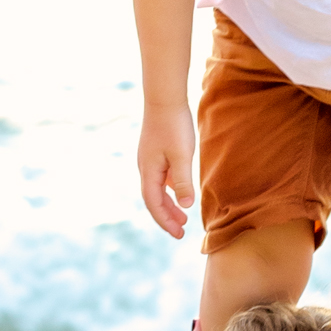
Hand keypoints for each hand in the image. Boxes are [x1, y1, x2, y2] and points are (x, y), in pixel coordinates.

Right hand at [136, 104, 196, 242]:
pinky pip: (161, 178)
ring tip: (182, 216)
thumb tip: (185, 205)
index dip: (166, 221)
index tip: (179, 234)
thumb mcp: (182, 155)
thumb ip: (183, 181)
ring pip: (157, 189)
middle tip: (181, 231)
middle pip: (153, 199)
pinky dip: (170, 189)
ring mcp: (149, 160)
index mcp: (149, 172)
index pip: (154, 204)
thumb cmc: (174, 125)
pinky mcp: (156, 152)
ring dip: (168, 204)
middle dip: (166, 217)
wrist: (164, 97)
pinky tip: (180, 191)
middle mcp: (145, 168)